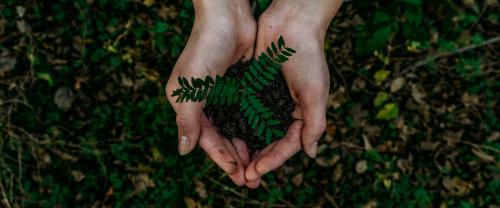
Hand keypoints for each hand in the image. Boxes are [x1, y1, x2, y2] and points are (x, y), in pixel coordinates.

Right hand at [165, 0, 255, 185]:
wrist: (227, 16)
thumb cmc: (205, 49)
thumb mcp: (191, 87)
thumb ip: (187, 120)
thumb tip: (183, 151)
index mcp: (187, 104)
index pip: (205, 138)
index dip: (220, 157)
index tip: (237, 174)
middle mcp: (204, 102)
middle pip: (221, 137)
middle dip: (235, 158)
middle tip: (251, 179)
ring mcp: (223, 94)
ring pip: (236, 128)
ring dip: (246, 147)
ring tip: (260, 166)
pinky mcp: (240, 86)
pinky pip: (247, 113)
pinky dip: (254, 128)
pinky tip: (265, 141)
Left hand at [244, 0, 341, 187]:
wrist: (291, 23)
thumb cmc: (308, 56)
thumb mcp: (316, 92)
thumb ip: (315, 123)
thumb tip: (311, 154)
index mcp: (303, 113)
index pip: (288, 144)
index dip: (274, 159)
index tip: (257, 170)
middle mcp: (285, 110)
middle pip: (271, 142)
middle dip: (259, 159)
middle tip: (244, 175)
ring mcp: (269, 100)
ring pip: (256, 130)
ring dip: (246, 147)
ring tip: (234, 163)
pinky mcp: (254, 88)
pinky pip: (245, 111)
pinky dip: (238, 125)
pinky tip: (226, 136)